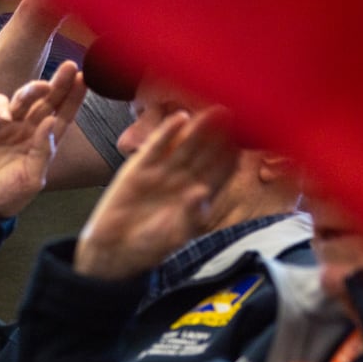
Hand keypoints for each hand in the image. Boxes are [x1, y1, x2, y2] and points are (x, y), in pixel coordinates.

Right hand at [0, 63, 87, 219]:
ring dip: (33, 89)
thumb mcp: (32, 179)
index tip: (85, 80)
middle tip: (70, 67)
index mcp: (45, 142)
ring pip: (24, 98)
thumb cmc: (7, 196)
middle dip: (59, 84)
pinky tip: (6, 118)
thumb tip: (51, 121)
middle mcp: (29, 129)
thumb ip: (43, 151)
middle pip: (47, 101)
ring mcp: (8, 125)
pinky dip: (1, 107)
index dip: (74, 97)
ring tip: (43, 87)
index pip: (63, 115)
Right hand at [74, 108, 238, 280]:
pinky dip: (166, 133)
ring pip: (184, 145)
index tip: (247, 140)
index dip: (232, 155)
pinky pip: (156, 147)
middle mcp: (183, 179)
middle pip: (205, 152)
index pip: (220, 170)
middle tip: (235, 114)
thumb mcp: (175, 235)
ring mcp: (162, 172)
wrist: (115, 250)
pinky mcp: (139, 169)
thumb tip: (202, 192)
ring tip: (214, 111)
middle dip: (220, 134)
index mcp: (198, 195)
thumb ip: (190, 215)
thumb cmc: (150, 246)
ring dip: (199, 128)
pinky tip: (180, 118)